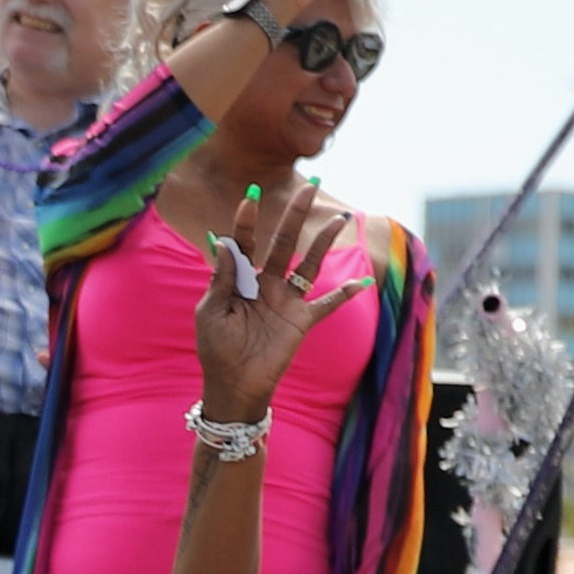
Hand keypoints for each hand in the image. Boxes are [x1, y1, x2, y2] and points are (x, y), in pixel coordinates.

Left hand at [192, 176, 357, 418]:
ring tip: (339, 220)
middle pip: (283, 244)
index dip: (248, 221)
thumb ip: (221, 278)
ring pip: (309, 265)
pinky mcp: (302, 321)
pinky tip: (361, 282)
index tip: (250, 195)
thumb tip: (222, 241)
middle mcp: (266, 284)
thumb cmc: (215, 348)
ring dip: (324, 243)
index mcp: (240, 280)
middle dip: (295, 216)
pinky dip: (344, 294)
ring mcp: (286, 301)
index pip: (246, 243)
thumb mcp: (211, 311)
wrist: (233, 384)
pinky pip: (327, 304)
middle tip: (309, 188)